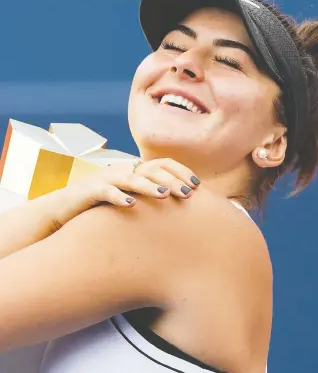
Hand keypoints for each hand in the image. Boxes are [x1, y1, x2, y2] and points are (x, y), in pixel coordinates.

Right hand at [66, 158, 200, 210]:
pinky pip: (106, 192)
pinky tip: (131, 205)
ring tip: (165, 196)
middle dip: (171, 181)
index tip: (197, 185)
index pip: (162, 164)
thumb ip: (150, 195)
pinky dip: (119, 197)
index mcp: (134, 170)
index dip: (180, 172)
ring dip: (149, 186)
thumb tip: (179, 203)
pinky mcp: (91, 191)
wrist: (65, 208)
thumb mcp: (130, 196)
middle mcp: (122, 170)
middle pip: (151, 170)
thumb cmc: (103, 206)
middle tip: (188, 194)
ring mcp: (106, 179)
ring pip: (131, 178)